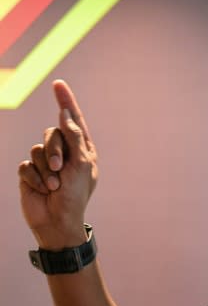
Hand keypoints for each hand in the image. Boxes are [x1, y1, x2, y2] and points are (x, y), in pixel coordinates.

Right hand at [18, 80, 97, 248]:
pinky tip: (42, 190)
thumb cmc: (75, 195)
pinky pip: (26, 164)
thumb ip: (75, 137)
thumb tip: (66, 114)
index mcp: (83, 149)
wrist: (58, 222)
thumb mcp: (81, 165)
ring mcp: (46, 162)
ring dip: (45, 169)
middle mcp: (65, 153)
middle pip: (52, 134)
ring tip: (53, 185)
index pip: (74, 121)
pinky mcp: (31, 173)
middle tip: (61, 169)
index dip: (66, 101)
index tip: (59, 83)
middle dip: (55, 151)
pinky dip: (34, 178)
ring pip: (37, 149)